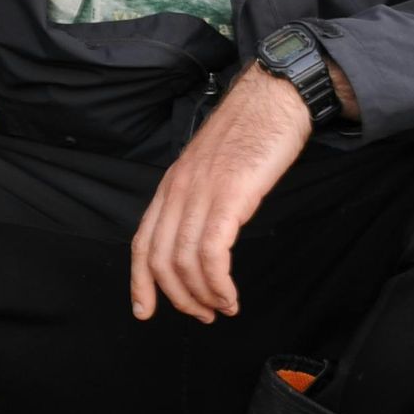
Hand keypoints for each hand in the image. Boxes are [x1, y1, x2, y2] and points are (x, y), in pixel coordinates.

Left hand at [131, 59, 355, 324]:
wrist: (274, 98)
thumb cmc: (252, 133)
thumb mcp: (213, 167)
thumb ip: (200, 198)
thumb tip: (201, 236)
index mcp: (171, 185)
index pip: (142, 242)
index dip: (139, 281)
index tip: (144, 310)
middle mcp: (178, 190)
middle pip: (159, 259)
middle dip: (177, 297)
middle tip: (202, 315)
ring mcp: (201, 191)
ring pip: (183, 261)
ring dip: (202, 296)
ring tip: (222, 308)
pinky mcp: (229, 195)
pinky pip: (211, 253)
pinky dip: (218, 283)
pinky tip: (231, 296)